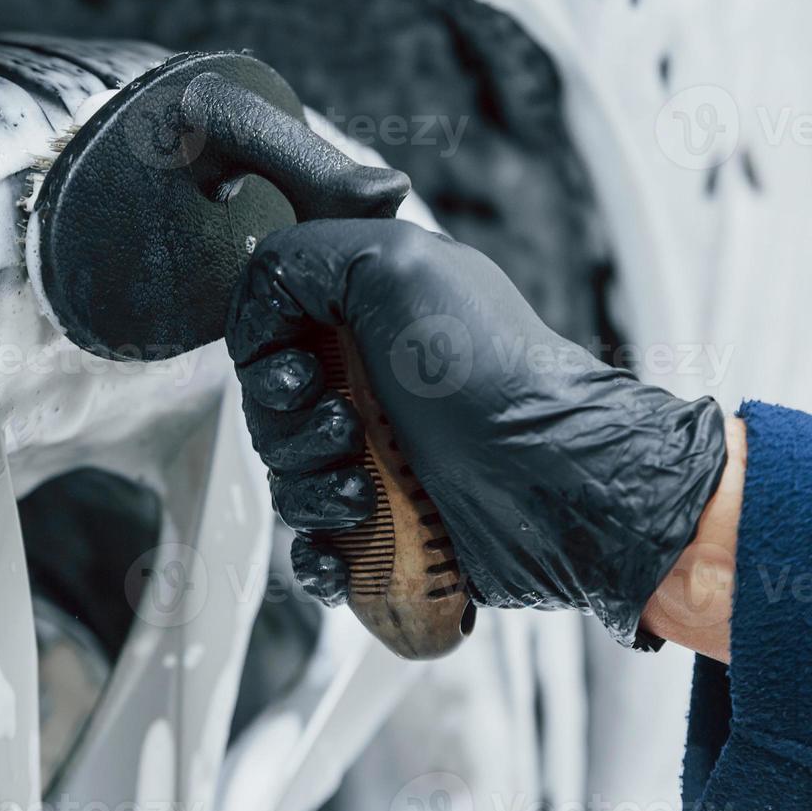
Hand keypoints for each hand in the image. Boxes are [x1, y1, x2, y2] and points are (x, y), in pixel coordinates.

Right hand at [226, 218, 727, 647]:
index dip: (264, 359)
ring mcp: (377, 461)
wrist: (554, 479)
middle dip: (290, 428)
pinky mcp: (386, 532)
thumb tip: (257, 292)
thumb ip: (303, 254)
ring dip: (308, 490)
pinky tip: (340, 550)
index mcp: (365, 320)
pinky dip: (316, 556)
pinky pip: (315, 552)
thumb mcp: (394, 263)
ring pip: (286, 482)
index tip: (299, 371)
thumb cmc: (489, 370)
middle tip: (346, 427)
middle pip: (268, 414)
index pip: (265, 336)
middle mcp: (369, 387)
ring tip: (363, 487)